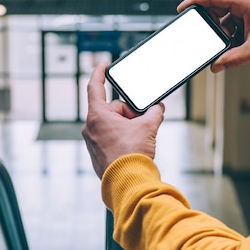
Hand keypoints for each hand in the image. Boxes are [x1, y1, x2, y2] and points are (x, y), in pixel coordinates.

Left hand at [82, 63, 164, 177]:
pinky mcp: (98, 155)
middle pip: (112, 109)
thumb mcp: (148, 128)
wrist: (128, 184)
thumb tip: (158, 109)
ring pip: (113, 124)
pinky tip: (134, 148)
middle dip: (129, 113)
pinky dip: (123, 138)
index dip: (99, 73)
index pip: (95, 87)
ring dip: (127, 126)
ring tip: (140, 138)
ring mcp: (93, 142)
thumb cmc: (132, 155)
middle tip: (143, 122)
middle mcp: (90, 128)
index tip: (104, 65)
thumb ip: (154, 113)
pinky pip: (111, 138)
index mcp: (97, 116)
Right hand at [177, 0, 249, 71]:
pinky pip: (233, 25)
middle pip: (216, 11)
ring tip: (239, 48)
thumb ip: (232, 59)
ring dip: (227, 36)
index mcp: (244, 0)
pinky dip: (235, 37)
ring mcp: (246, 6)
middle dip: (214, 29)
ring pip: (224, 21)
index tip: (182, 9)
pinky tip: (244, 47)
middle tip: (213, 42)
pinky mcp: (249, 14)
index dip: (194, 2)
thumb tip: (215, 66)